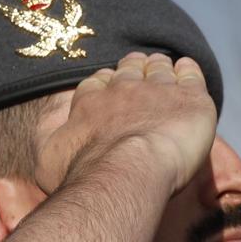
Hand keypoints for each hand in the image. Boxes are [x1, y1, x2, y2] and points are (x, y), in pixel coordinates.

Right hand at [34, 52, 215, 194]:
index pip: (100, 81)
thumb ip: (49, 148)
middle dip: (135, 67)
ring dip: (161, 67)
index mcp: (92, 101)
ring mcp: (158, 90)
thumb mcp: (49, 163)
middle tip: (142, 67)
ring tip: (166, 67)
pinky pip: (191, 74)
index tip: (112, 82)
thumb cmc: (83, 174)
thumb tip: (49, 150)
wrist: (124, 172)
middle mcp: (124, 89)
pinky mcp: (190, 99)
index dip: (108, 80)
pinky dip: (189, 69)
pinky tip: (188, 68)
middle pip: (131, 70)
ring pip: (160, 69)